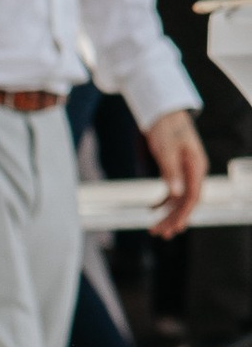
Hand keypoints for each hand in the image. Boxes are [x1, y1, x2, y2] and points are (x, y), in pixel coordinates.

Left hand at [144, 106, 205, 239]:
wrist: (164, 112)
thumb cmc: (166, 127)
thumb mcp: (165, 149)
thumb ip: (170, 171)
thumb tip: (175, 193)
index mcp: (196, 166)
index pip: (193, 196)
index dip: (184, 214)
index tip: (174, 228)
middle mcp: (194, 171)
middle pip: (186, 201)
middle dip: (174, 219)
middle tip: (159, 234)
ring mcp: (186, 172)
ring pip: (179, 199)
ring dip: (168, 214)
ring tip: (154, 230)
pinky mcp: (177, 170)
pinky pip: (173, 192)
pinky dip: (163, 202)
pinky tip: (151, 211)